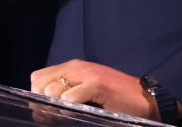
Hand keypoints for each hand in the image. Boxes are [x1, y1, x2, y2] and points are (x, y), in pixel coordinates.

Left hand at [30, 60, 158, 120]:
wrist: (143, 98)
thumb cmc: (114, 98)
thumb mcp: (85, 92)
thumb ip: (64, 97)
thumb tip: (40, 112)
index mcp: (72, 67)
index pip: (38, 77)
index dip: (38, 94)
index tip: (45, 108)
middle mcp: (77, 67)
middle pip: (41, 83)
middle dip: (42, 101)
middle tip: (53, 114)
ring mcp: (87, 74)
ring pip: (53, 89)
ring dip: (54, 105)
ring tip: (65, 114)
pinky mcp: (98, 84)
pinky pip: (72, 96)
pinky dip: (69, 105)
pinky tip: (76, 111)